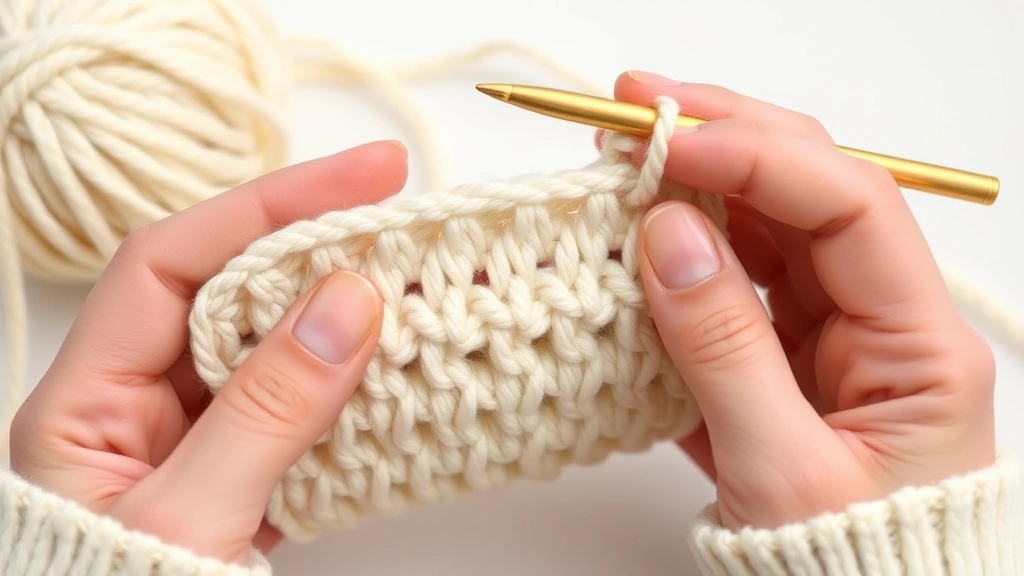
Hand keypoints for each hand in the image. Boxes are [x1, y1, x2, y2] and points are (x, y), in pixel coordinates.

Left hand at [8, 141, 407, 564]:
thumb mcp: (188, 521)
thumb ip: (264, 412)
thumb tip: (346, 304)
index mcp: (86, 399)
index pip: (176, 261)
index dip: (269, 206)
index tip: (365, 176)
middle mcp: (140, 401)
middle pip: (234, 288)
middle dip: (323, 247)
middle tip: (412, 222)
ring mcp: (200, 432)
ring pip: (280, 344)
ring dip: (354, 315)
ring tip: (430, 286)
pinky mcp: (248, 466)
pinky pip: (305, 401)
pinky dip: (360, 382)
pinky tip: (407, 366)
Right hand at [618, 72, 996, 529]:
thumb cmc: (846, 569)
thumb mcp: (781, 472)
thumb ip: (724, 350)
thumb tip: (667, 234)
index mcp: (920, 346)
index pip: (849, 206)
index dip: (757, 157)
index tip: (667, 140)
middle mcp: (880, 320)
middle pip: (809, 191)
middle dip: (724, 135)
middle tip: (634, 102)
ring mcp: (827, 332)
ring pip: (763, 227)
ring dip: (692, 183)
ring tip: (621, 152)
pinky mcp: (779, 354)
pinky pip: (730, 280)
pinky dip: (678, 249)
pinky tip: (635, 227)